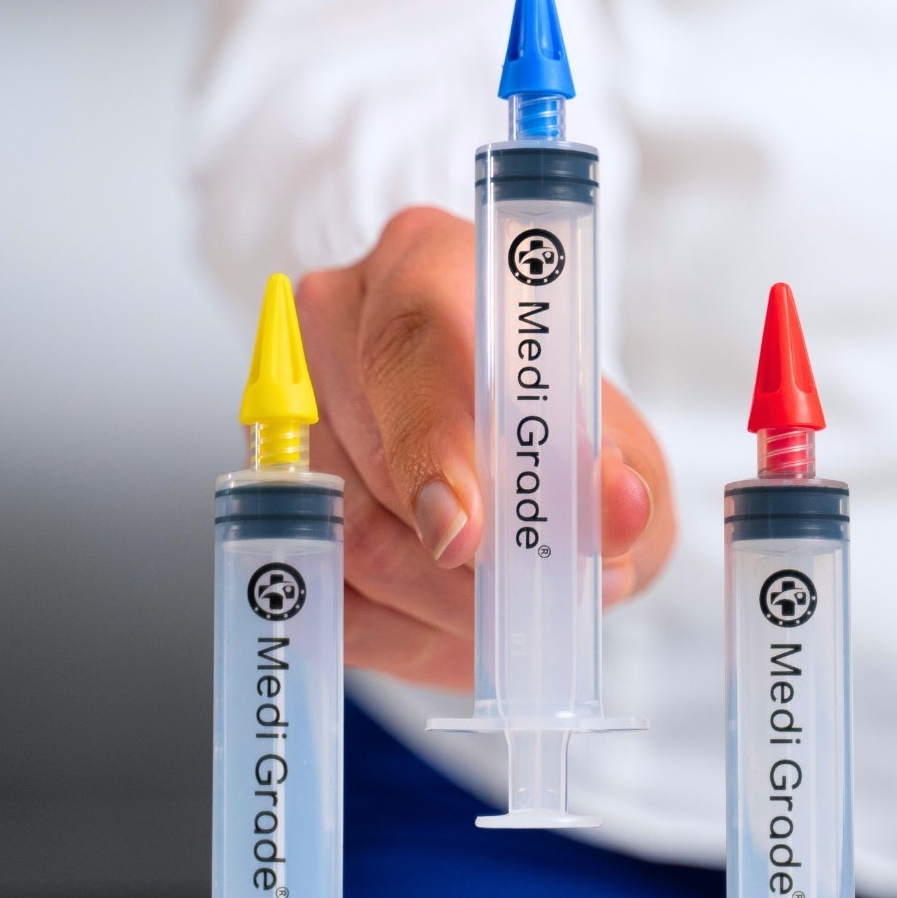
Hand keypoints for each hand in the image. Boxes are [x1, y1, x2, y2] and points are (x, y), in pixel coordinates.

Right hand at [295, 206, 674, 688]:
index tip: (467, 531)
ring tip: (512, 606)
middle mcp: (336, 326)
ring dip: (444, 604)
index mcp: (425, 267)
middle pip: (374, 462)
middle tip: (532, 593)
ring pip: (348, 541)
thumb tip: (618, 509)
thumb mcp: (621, 453)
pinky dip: (401, 631)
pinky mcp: (274, 507)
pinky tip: (454, 622)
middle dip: (464, 557)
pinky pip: (328, 597)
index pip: (410, 342)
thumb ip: (621, 477)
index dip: (434, 443)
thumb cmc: (570, 445)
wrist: (524, 472)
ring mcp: (285, 418)